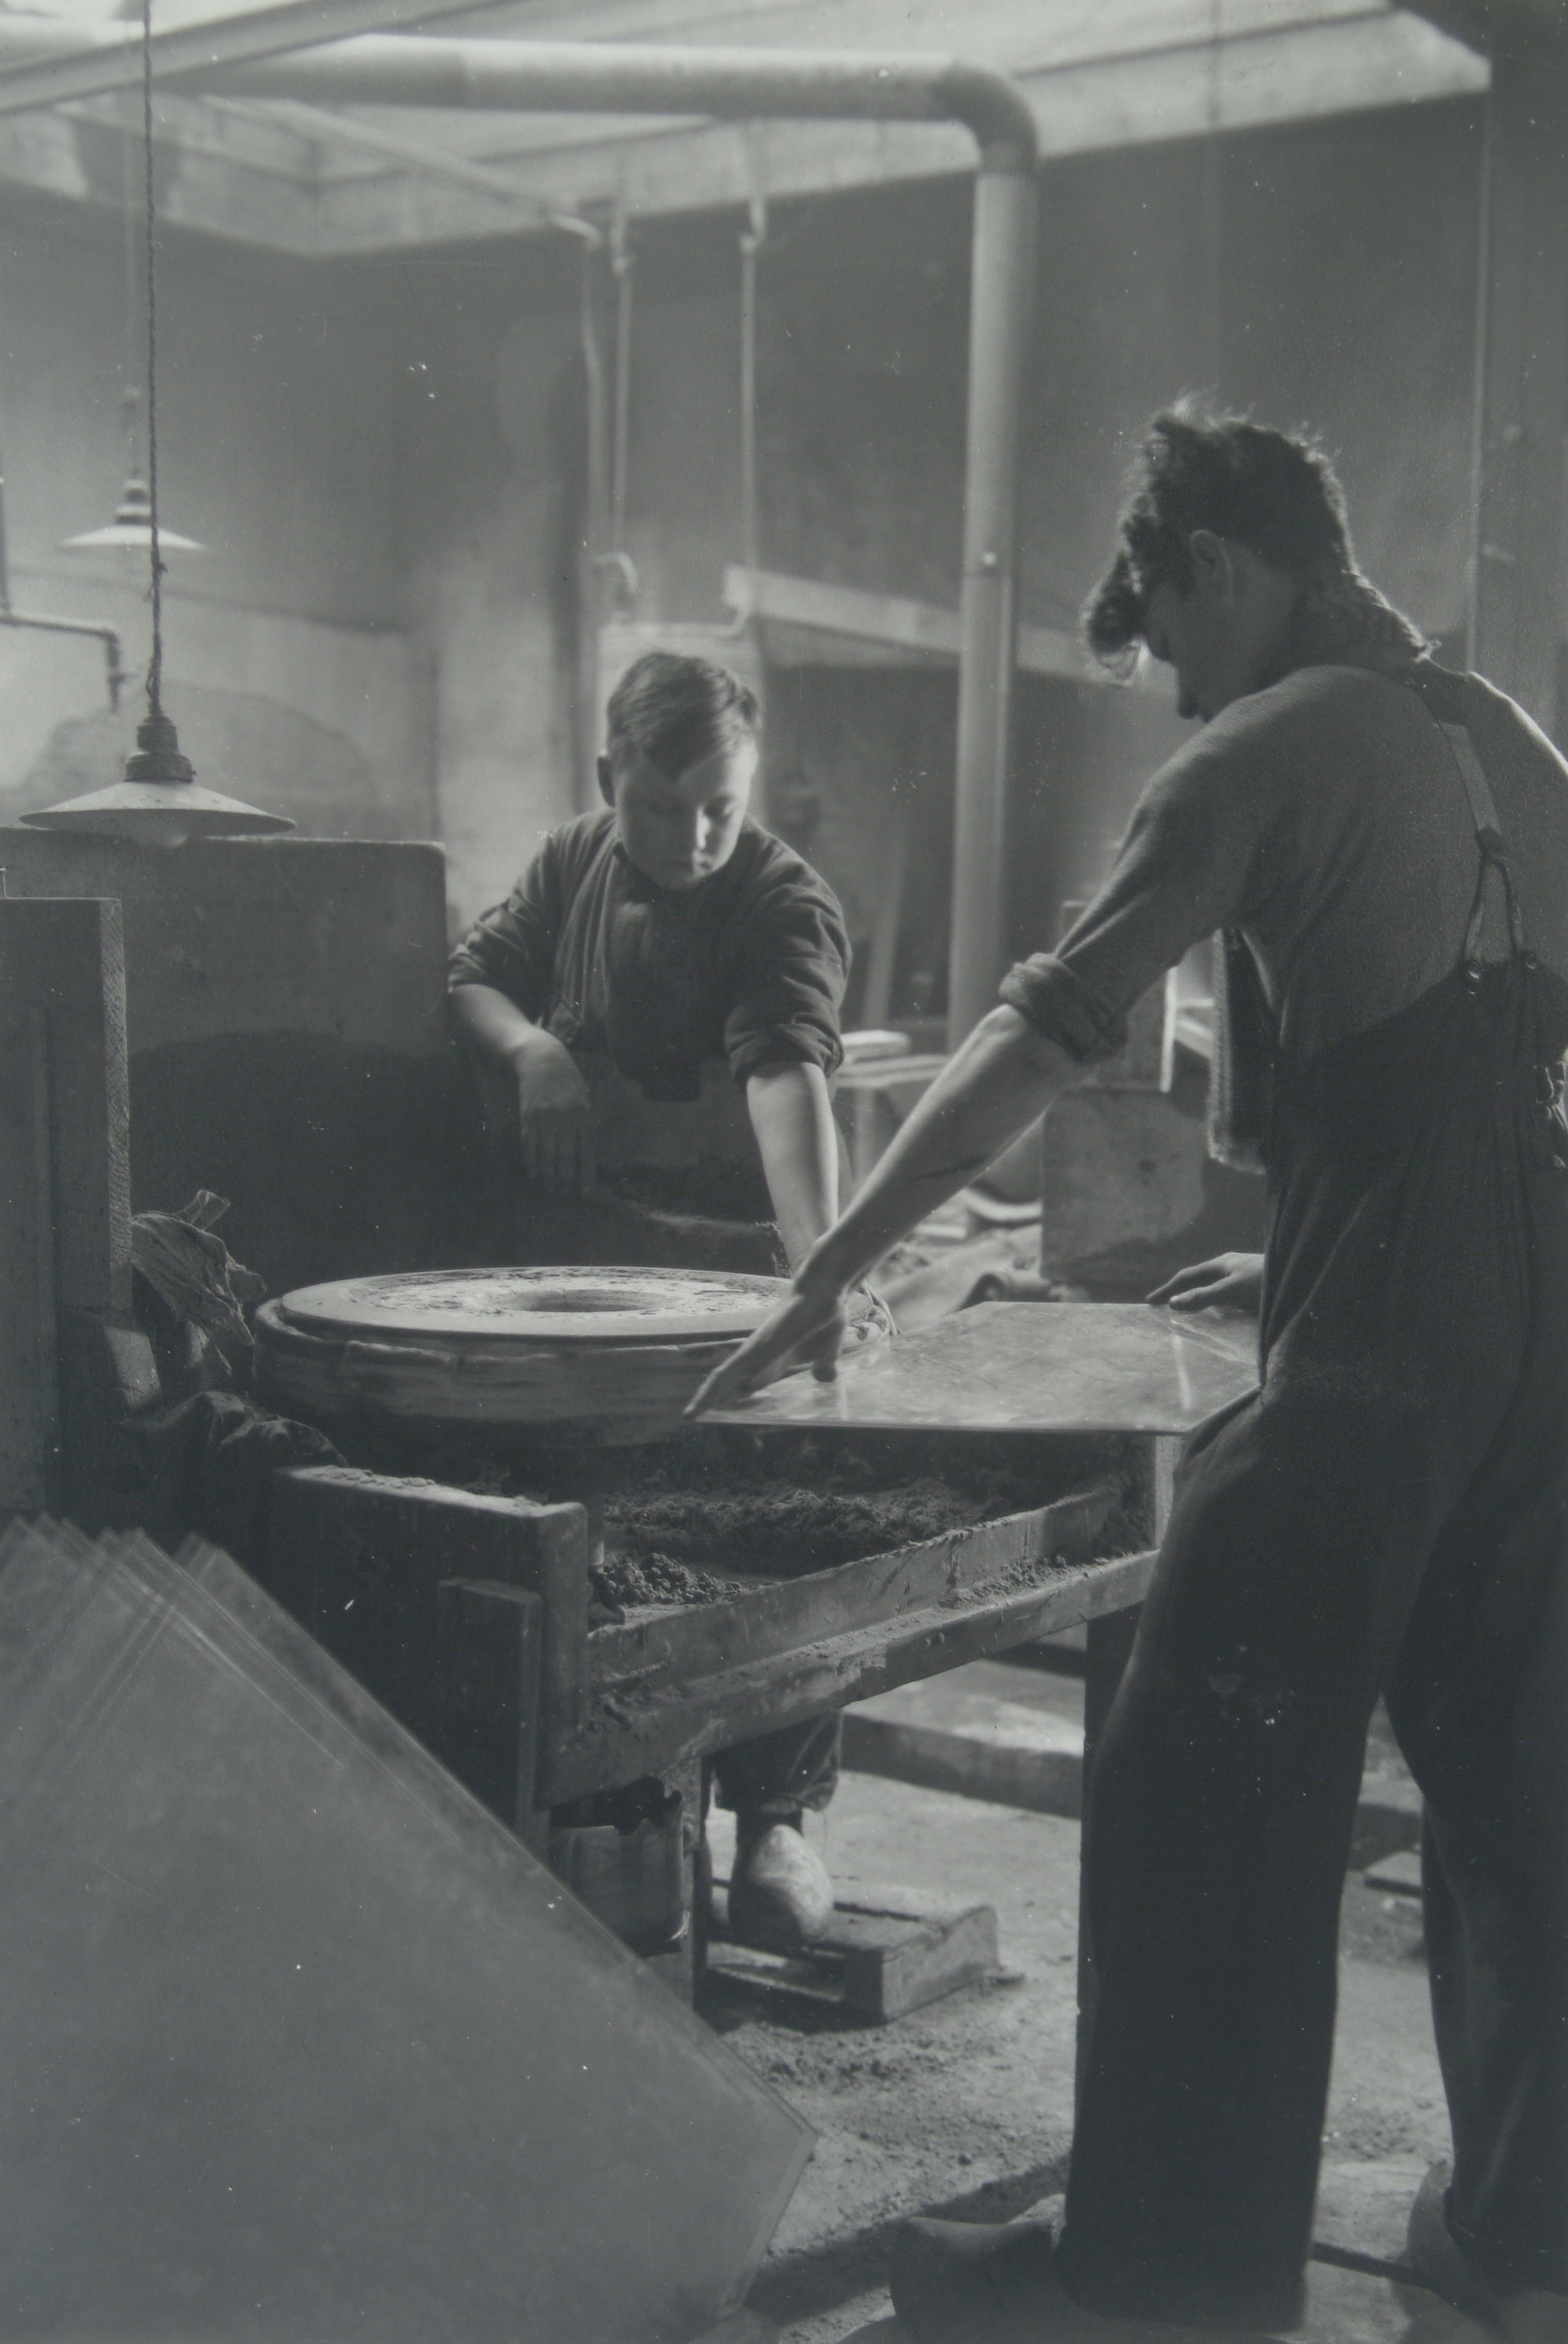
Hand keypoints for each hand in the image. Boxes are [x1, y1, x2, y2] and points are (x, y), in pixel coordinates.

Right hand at [513, 1032, 594, 1194]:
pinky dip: (531, 1162)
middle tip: (563, 1194)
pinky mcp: (528, 1117)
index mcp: (585, 1115)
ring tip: (550, 1188)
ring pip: (547, 1155)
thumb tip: (587, 1155)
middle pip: (566, 1158)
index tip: (586, 1193)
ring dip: (548, 1176)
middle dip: (565, 1180)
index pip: (588, 1152)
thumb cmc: (567, 1081)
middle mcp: (566, 1119)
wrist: (542, 1059)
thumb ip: (586, 1124)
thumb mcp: (584, 1098)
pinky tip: (533, 1174)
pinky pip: (529, 1145)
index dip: (587, 1174)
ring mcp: (546, 1118)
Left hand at [685, 1274, 850, 1414]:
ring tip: (689, 1416)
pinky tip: (703, 1403)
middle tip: (693, 1418)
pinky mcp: (754, 1349)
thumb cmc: (824, 1319)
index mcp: (775, 1363)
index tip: (724, 1418)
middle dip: (714, 1401)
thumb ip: (823, 1365)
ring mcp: (755, 1352)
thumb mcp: (827, 1352)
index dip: (738, 1400)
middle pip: (730, 1384)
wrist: (824, 1294)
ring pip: (723, 1379)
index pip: (750, 1386)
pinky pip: (729, 1372)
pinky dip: (714, 1388)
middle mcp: (759, 1358)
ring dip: (706, 1397)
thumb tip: (826, 1378)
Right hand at [1147, 1252, 1263, 1315]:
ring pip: (1213, 1292)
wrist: (1302, 1280)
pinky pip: (1228, 1301)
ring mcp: (1243, 1282)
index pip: (1187, 1277)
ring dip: (1198, 1302)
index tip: (1150, 1302)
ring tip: (1185, 1315)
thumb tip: (1174, 1304)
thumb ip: (1204, 1297)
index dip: (1168, 1290)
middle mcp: (1230, 1271)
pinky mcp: (1255, 1294)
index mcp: (1222, 1264)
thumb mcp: (1233, 1289)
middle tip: (1163, 1308)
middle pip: (1198, 1283)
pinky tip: (1217, 1320)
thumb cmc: (1268, 1281)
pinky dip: (1216, 1310)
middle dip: (1180, 1294)